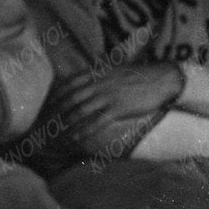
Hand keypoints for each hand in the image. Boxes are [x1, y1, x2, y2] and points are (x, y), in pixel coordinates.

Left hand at [53, 63, 180, 142]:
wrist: (159, 80)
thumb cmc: (138, 76)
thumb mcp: (115, 70)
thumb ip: (100, 75)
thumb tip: (87, 81)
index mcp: (97, 73)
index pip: (70, 83)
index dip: (57, 94)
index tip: (49, 103)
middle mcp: (99, 84)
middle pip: (71, 98)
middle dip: (58, 110)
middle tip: (48, 121)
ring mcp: (107, 96)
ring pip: (80, 110)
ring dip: (67, 122)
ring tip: (58, 132)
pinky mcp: (117, 108)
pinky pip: (96, 121)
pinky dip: (84, 130)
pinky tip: (76, 138)